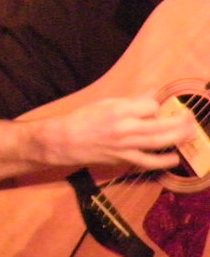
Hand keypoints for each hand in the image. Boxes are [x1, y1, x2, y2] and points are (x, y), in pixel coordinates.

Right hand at [35, 94, 196, 169]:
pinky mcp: (124, 159)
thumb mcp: (104, 103)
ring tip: (190, 133)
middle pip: (162, 125)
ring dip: (179, 138)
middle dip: (181, 121)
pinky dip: (164, 161)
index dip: (156, 105)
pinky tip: (174, 158)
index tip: (155, 106)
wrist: (65, 141)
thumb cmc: (83, 119)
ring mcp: (126, 145)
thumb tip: (153, 94)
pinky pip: (149, 161)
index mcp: (119, 110)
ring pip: (160, 142)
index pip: (151, 105)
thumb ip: (130, 101)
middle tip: (190, 118)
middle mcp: (126, 127)